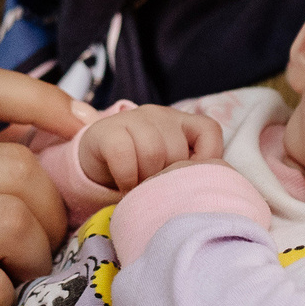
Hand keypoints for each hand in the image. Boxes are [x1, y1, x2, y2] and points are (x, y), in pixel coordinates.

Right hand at [77, 105, 224, 193]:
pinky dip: (126, 177)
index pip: (209, 131)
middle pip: (177, 149)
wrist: (95, 165)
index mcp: (182, 122)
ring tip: (140, 190)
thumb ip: (189, 172)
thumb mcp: (169, 169)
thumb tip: (208, 191)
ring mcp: (132, 118)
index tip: (190, 181)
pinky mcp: (106, 130)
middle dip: (167, 178)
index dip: (207, 158)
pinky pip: (124, 155)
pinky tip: (125, 186)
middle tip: (157, 191)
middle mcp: (159, 115)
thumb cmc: (141, 172)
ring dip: (146, 179)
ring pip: (152, 151)